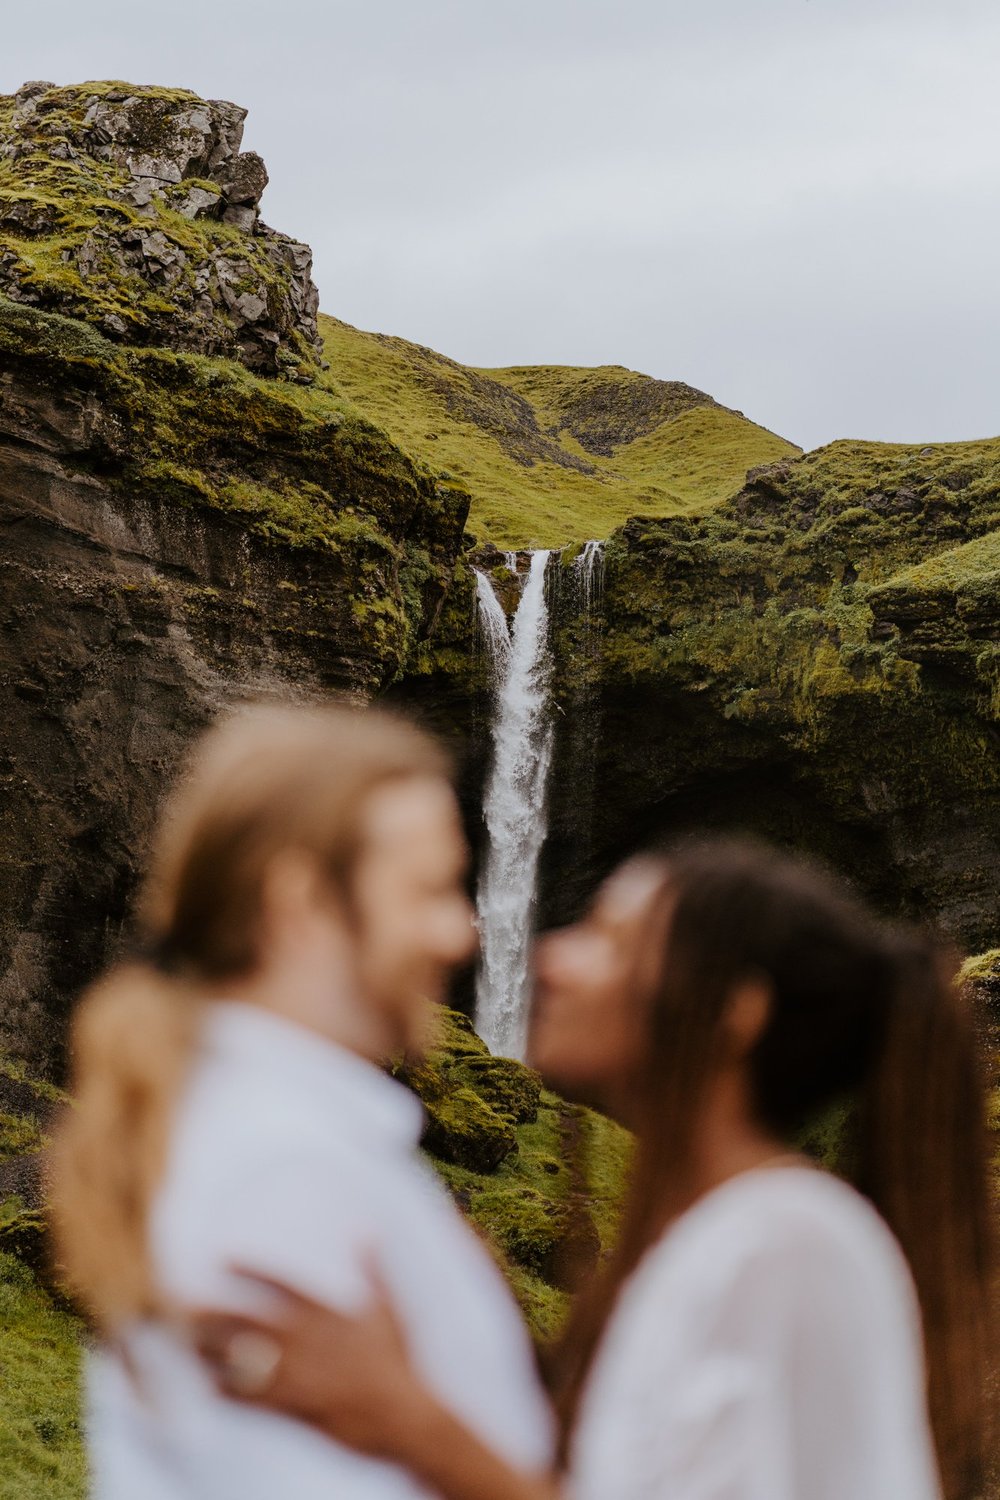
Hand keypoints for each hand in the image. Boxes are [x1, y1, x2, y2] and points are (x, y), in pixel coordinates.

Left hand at [190, 1261, 430, 1459]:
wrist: (401, 1413)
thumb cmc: (396, 1360)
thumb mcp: (388, 1308)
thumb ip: (373, 1268)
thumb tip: (367, 1230)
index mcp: (325, 1312)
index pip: (280, 1283)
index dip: (250, 1270)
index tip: (224, 1259)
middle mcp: (304, 1339)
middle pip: (247, 1321)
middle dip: (214, 1313)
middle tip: (183, 1304)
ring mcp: (295, 1373)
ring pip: (241, 1359)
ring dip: (211, 1351)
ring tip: (186, 1342)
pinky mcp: (293, 1405)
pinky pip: (250, 1398)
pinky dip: (227, 1391)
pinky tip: (208, 1385)